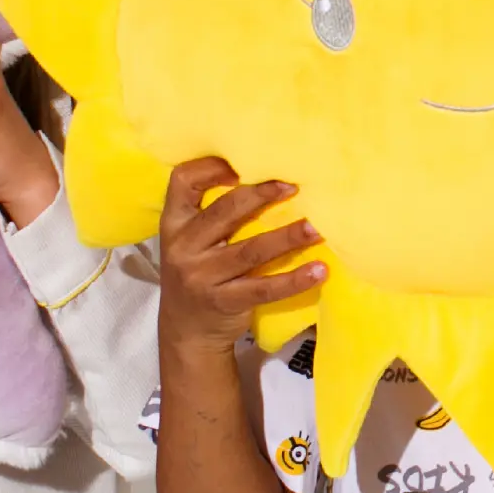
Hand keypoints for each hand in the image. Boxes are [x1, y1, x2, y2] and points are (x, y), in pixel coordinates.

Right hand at [155, 158, 324, 353]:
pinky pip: (263, 289)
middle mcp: (183, 246)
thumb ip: (212, 215)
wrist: (186, 332)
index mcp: (175, 223)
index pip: (182, 181)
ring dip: (287, 237)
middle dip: (260, 196)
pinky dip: (294, 280)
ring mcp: (201, 276)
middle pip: (224, 212)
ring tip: (317, 228)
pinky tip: (319, 270)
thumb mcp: (191, 242)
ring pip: (250, 250)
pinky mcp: (223, 302)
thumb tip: (268, 177)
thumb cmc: (199, 274)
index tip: (246, 160)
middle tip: (294, 186)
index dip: (212, 167)